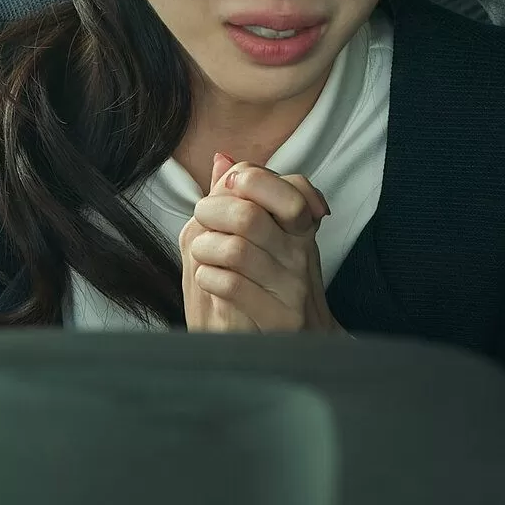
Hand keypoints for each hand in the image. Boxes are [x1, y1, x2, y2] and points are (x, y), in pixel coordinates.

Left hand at [178, 153, 343, 333]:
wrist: (298, 345)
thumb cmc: (273, 286)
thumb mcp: (267, 238)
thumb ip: (245, 199)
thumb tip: (222, 159)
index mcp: (302, 229)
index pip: (292, 187)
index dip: (253, 179)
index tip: (229, 184)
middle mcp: (302, 254)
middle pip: (250, 216)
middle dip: (212, 211)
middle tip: (202, 217)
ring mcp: (291, 288)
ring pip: (235, 250)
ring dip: (205, 248)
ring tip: (203, 253)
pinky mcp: (278, 318)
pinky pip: (230, 285)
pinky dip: (207, 276)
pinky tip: (208, 278)